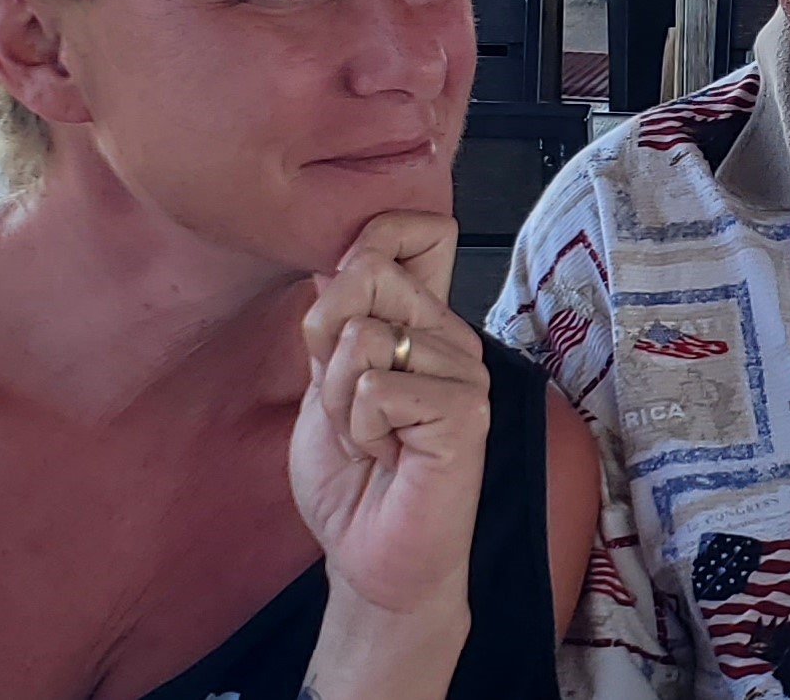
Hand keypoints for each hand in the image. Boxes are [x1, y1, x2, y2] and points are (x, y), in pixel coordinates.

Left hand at [290, 211, 487, 617]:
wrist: (368, 556)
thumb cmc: (352, 478)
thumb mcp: (324, 382)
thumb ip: (335, 320)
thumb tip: (331, 256)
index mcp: (422, 320)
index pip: (410, 233)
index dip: (364, 248)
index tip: (340, 321)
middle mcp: (451, 334)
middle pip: (365, 273)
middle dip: (327, 349)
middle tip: (352, 408)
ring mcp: (464, 369)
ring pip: (363, 338)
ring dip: (343, 402)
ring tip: (372, 439)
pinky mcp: (466, 409)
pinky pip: (376, 387)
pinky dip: (362, 429)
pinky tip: (389, 457)